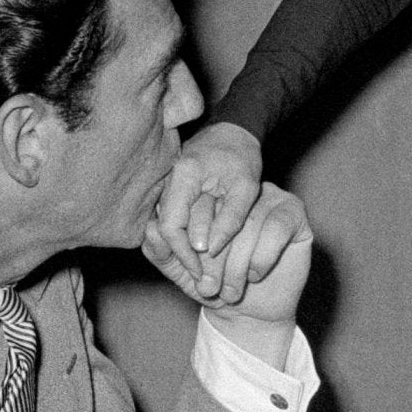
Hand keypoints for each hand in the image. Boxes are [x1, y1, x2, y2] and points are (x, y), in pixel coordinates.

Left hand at [144, 183, 312, 363]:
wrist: (250, 313)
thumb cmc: (213, 285)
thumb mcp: (180, 270)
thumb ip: (160, 249)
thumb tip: (151, 228)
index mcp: (210, 197)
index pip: (196, 205)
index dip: (191, 241)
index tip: (191, 271)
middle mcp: (239, 193)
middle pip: (222, 214)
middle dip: (213, 258)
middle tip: (208, 286)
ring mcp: (268, 199)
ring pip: (249, 223)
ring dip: (237, 264)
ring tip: (230, 291)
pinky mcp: (293, 212)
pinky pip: (276, 226)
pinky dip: (262, 256)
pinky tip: (255, 275)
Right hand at [151, 123, 262, 285]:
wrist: (233, 133)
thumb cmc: (242, 157)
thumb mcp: (246, 188)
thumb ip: (230, 219)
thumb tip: (209, 250)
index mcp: (184, 175)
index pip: (172, 225)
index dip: (184, 253)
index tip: (200, 271)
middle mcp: (167, 181)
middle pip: (165, 229)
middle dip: (182, 256)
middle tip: (202, 278)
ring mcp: (166, 186)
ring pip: (166, 226)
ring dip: (182, 249)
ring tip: (203, 271)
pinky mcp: (170, 191)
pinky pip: (171, 219)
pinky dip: (183, 237)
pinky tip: (199, 253)